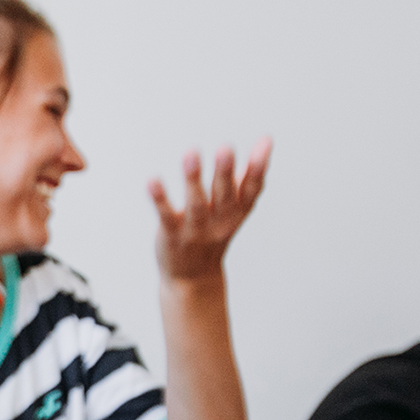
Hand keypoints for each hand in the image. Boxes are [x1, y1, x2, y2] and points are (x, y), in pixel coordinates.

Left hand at [149, 139, 270, 283]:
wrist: (192, 279)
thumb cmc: (214, 233)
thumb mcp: (235, 208)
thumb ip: (248, 177)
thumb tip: (267, 140)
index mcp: (237, 213)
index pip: (252, 190)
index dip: (259, 168)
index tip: (265, 142)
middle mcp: (219, 222)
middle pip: (224, 196)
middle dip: (225, 172)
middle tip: (226, 147)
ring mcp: (195, 230)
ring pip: (196, 205)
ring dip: (193, 180)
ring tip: (191, 153)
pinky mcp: (171, 235)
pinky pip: (166, 216)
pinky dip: (160, 199)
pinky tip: (152, 180)